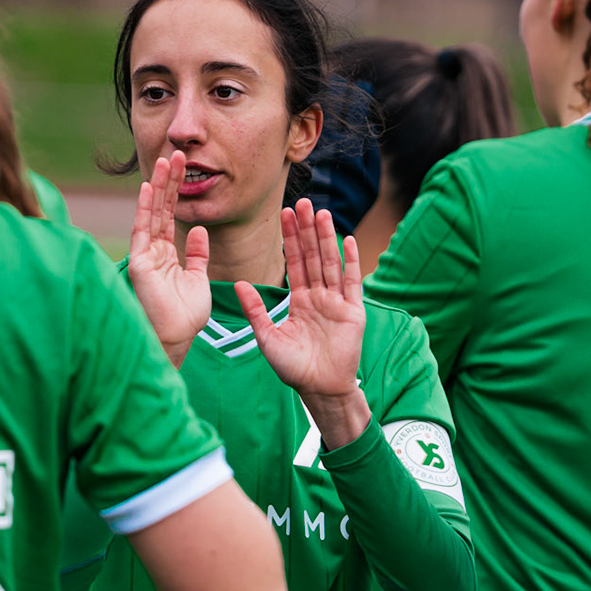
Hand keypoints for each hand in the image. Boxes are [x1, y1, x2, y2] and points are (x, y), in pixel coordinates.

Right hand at [126, 150, 209, 365]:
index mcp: (167, 254)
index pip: (171, 214)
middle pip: (161, 208)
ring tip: (166, 161)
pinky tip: (148, 188)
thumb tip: (197, 229)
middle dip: (169, 181)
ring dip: (158, 187)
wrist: (176, 338)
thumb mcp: (198, 279)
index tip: (185, 166)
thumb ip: (197, 254)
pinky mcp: (140, 263)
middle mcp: (153, 251)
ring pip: (152, 213)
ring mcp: (145, 255)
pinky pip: (142, 231)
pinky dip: (145, 209)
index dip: (177, 190)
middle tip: (177, 154)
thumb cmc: (185, 316)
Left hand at [237, 200, 370, 448]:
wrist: (319, 389)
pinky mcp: (353, 311)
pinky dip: (351, 261)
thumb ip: (255, 310)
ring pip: (330, 263)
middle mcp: (319, 297)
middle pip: (312, 256)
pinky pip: (352, 281)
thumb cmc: (294, 368)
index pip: (294, 263)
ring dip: (326, 237)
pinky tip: (347, 239)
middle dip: (306, 230)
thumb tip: (237, 284)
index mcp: (300, 301)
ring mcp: (337, 302)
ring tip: (321, 212)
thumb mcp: (267, 337)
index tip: (285, 214)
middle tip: (302, 202)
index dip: (290, 239)